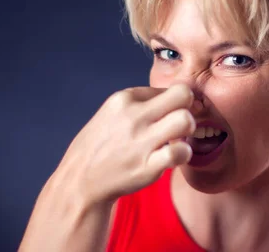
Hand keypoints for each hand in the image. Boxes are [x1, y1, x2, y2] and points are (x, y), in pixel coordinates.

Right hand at [53, 84, 195, 204]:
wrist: (79, 180)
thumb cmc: (101, 145)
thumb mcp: (113, 112)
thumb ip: (141, 102)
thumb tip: (175, 97)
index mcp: (125, 98)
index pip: (170, 87)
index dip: (176, 103)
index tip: (169, 116)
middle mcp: (133, 116)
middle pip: (183, 95)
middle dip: (189, 109)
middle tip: (180, 125)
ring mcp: (140, 141)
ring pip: (185, 120)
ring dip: (188, 131)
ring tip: (177, 140)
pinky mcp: (146, 166)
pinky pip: (179, 152)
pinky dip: (184, 154)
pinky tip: (173, 158)